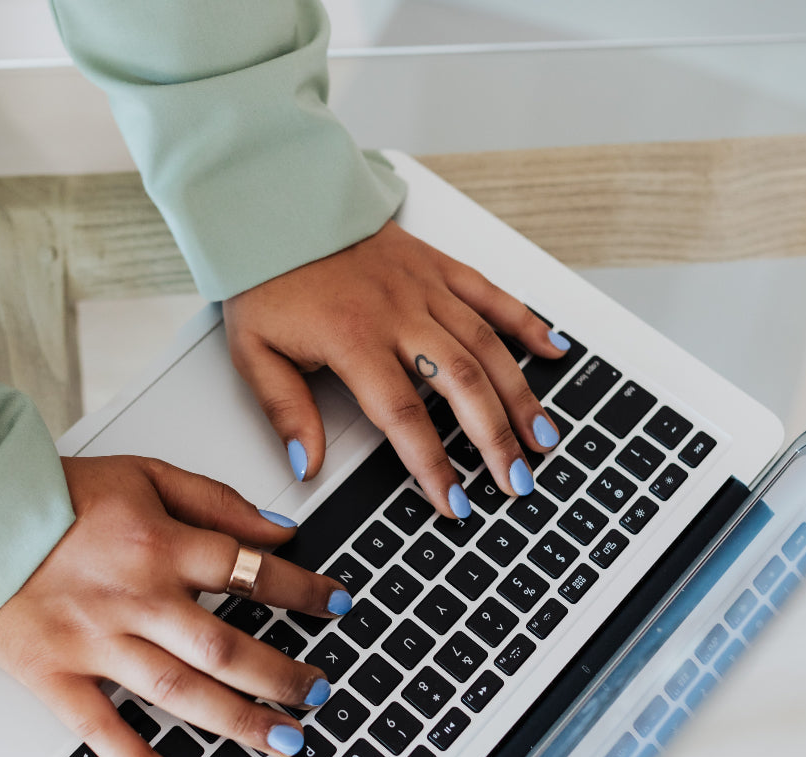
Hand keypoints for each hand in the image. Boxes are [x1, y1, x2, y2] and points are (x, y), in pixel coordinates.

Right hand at [0, 456, 349, 756]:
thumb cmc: (55, 494)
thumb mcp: (144, 473)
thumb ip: (215, 500)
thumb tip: (279, 532)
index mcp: (158, 545)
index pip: (249, 572)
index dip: (302, 591)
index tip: (337, 605)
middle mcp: (134, 599)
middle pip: (225, 647)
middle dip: (282, 675)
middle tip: (320, 693)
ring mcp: (95, 642)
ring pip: (179, 693)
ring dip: (238, 722)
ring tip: (284, 743)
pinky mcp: (55, 676)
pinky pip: (103, 730)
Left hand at [223, 219, 570, 517]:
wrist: (276, 205)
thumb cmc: (266, 278)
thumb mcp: (254, 352)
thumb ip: (286, 412)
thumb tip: (308, 465)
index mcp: (353, 339)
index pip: (403, 415)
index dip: (433, 464)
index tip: (455, 501)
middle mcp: (398, 313)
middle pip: (462, 384)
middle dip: (495, 439)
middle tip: (517, 481)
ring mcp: (423, 286)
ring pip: (486, 345)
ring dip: (520, 395)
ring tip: (543, 437)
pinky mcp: (436, 264)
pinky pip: (490, 294)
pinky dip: (525, 323)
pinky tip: (552, 351)